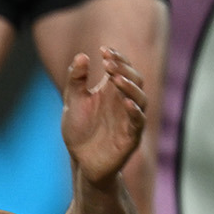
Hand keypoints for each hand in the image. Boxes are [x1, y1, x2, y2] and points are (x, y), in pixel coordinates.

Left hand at [60, 46, 147, 186]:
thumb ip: (76, 80)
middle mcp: (124, 103)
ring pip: (141, 98)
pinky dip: (134, 111)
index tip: (103, 50)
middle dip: (123, 68)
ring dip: (130, 86)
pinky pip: (138, 122)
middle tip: (107, 62)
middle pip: (135, 79)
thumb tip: (82, 55)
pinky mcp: (131, 137)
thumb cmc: (80, 131)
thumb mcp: (73, 102)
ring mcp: (130, 120)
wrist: (81, 162)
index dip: (117, 58)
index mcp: (112, 92)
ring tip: (115, 78)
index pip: (123, 69)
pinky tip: (125, 102)